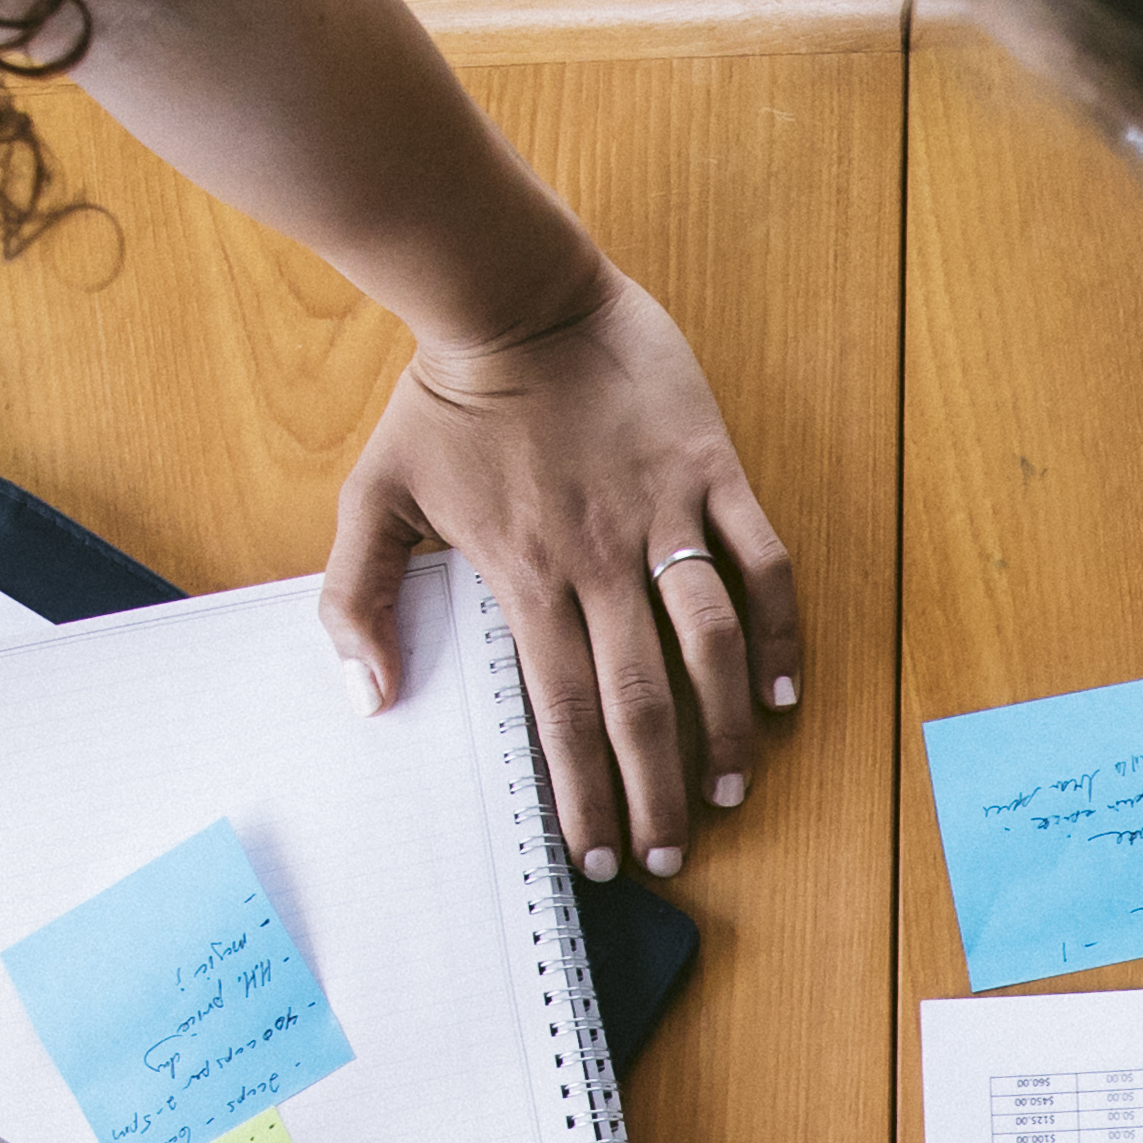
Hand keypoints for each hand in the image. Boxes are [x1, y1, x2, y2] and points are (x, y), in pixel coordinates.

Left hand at [322, 259, 798, 888]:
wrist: (509, 288)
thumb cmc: (444, 394)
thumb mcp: (374, 494)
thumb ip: (357, 600)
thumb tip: (368, 697)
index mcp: (526, 579)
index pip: (563, 713)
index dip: (584, 793)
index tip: (594, 855)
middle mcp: (601, 561)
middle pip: (643, 700)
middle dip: (656, 791)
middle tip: (666, 854)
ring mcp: (662, 514)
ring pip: (712, 646)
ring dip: (728, 729)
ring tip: (729, 791)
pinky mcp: (709, 470)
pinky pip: (760, 563)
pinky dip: (780, 631)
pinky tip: (785, 692)